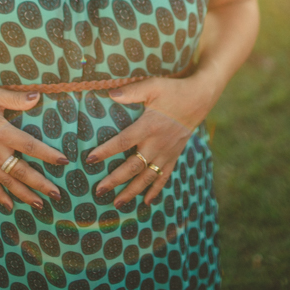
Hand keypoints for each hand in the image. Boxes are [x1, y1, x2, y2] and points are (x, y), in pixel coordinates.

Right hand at [0, 85, 68, 210]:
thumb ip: (17, 98)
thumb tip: (38, 96)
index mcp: (2, 133)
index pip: (30, 147)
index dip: (48, 155)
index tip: (64, 161)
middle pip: (22, 171)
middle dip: (40, 184)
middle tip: (57, 194)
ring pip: (7, 182)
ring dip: (24, 194)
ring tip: (39, 204)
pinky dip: (0, 196)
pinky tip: (9, 206)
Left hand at [85, 75, 209, 206]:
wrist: (199, 99)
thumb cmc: (173, 91)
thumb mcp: (152, 86)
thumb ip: (131, 91)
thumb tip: (110, 94)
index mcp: (148, 127)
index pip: (122, 142)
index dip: (105, 152)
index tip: (90, 160)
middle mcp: (156, 144)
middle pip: (133, 167)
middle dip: (115, 180)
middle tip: (99, 191)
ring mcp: (166, 152)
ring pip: (147, 177)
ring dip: (132, 191)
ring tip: (117, 203)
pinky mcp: (174, 156)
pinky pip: (164, 177)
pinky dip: (155, 190)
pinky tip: (146, 201)